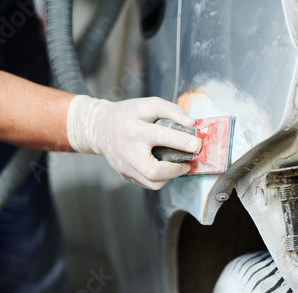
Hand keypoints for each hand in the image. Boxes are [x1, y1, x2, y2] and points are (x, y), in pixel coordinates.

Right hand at [66, 95, 201, 189]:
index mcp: (136, 130)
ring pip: (152, 182)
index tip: (197, 145)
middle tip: (188, 163)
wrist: (100, 128)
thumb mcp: (150, 104)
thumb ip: (173, 111)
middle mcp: (129, 151)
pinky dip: (160, 179)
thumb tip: (192, 125)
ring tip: (178, 166)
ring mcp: (125, 166)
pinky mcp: (125, 175)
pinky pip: (147, 183)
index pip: (163, 137)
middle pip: (154, 170)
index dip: (184, 142)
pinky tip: (165, 168)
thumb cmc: (128, 114)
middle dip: (176, 170)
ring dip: (170, 176)